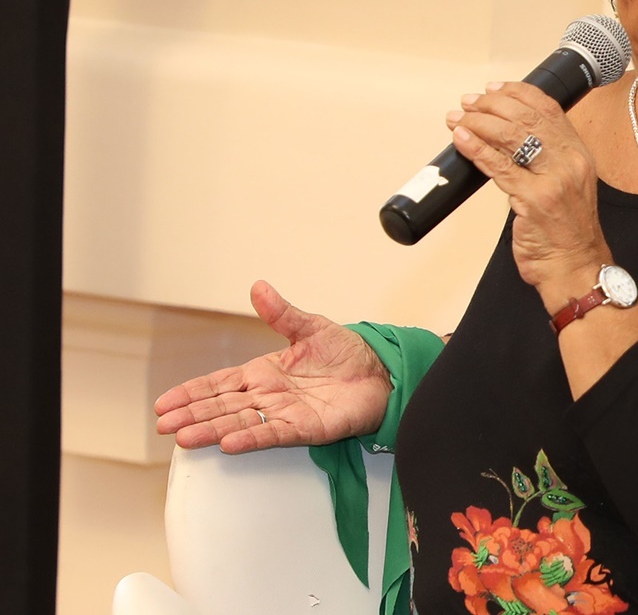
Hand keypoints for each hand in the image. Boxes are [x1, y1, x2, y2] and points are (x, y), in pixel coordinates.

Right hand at [154, 280, 391, 453]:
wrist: (381, 373)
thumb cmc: (347, 354)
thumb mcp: (311, 328)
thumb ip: (282, 313)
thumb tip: (258, 286)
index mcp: (264, 373)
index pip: (219, 384)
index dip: (192, 393)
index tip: (163, 404)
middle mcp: (269, 396)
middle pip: (223, 407)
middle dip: (192, 416)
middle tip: (163, 426)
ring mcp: (285, 413)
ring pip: (241, 423)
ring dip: (212, 430)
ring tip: (183, 438)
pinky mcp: (306, 428)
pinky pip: (274, 434)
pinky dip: (251, 438)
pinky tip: (228, 443)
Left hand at [446, 81, 608, 302]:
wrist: (574, 266)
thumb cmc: (565, 231)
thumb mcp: (565, 184)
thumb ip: (545, 159)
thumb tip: (505, 135)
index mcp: (578, 153)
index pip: (548, 108)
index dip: (517, 92)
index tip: (493, 88)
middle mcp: (570, 161)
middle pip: (527, 117)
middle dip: (491, 104)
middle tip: (468, 103)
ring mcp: (554, 179)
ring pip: (512, 136)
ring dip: (478, 122)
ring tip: (457, 118)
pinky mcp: (534, 199)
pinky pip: (499, 166)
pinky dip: (476, 149)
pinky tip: (461, 140)